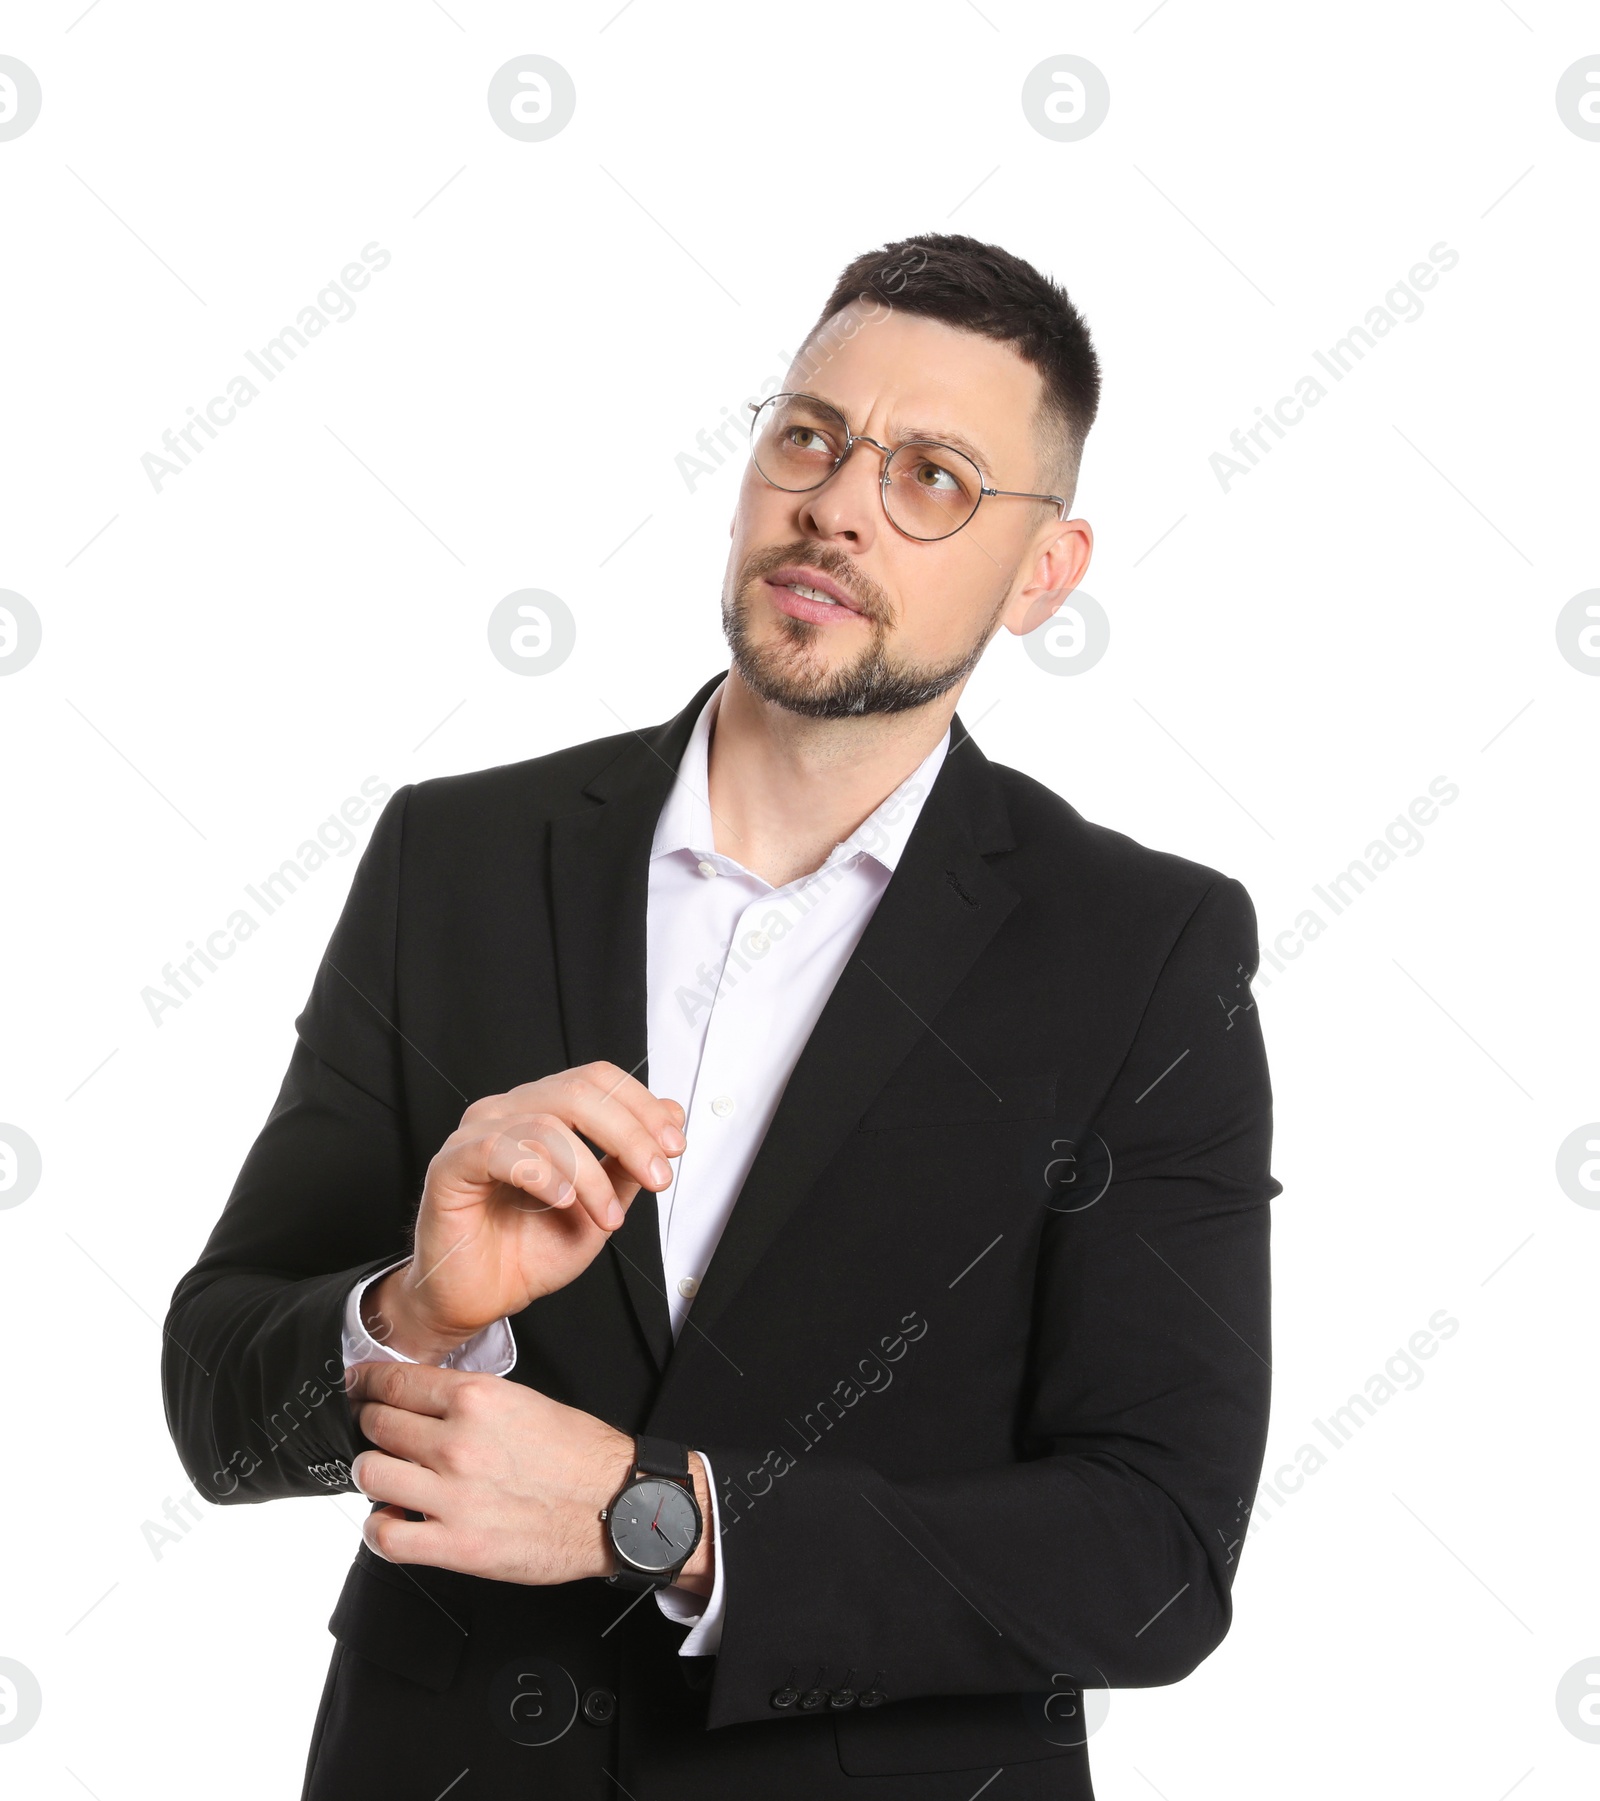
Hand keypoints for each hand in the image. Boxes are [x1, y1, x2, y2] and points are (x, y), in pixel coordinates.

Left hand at [345, 1361, 714, 1593]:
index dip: (367, 1383)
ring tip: (389, 1477)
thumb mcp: (525, 1402)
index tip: (358, 1386)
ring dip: (373, 1473)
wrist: (615, 1505)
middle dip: (372, 1426)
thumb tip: (424, 1402)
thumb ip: (471, 1401)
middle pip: (377, 1424)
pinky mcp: (455, 1545)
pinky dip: (379, 1526)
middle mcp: (459, 1442)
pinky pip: (385, 1534)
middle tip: (378, 1433)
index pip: (396, 1382)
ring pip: (370, 1473)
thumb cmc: (579, 1456)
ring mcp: (453, 1495)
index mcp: (478, 1398)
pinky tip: (393, 1518)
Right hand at [364, 1063, 685, 1358]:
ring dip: (592, 1174)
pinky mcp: (450, 1166)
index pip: (597, 1079)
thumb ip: (630, 1161)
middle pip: (579, 1092)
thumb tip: (671, 1114)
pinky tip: (564, 1203)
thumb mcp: (601, 1205)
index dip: (642, 1105)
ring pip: (548, 1126)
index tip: (675, 1145)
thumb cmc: (528, 1252)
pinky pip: (500, 1151)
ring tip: (608, 1218)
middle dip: (631, 1134)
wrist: (478, 1300)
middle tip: (657, 1176)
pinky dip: (544, 1176)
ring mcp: (475, 1135)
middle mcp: (507, 1112)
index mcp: (541, 1111)